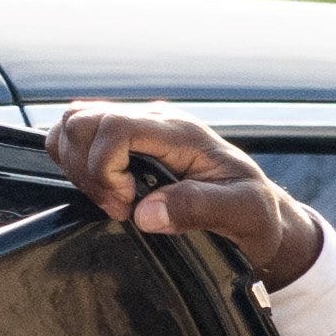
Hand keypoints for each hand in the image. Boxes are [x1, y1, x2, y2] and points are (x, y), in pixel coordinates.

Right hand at [42, 99, 324, 291]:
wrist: (262, 214)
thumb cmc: (255, 212)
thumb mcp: (243, 214)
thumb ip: (196, 209)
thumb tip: (146, 213)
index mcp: (181, 132)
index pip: (115, 127)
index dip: (105, 168)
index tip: (127, 205)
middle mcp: (155, 122)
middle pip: (83, 121)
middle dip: (88, 170)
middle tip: (120, 206)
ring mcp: (138, 128)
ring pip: (73, 124)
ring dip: (78, 166)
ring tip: (114, 199)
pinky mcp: (125, 141)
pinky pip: (76, 134)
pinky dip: (74, 161)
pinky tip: (104, 188)